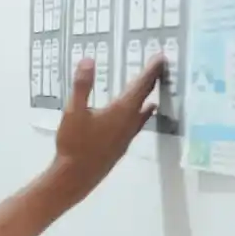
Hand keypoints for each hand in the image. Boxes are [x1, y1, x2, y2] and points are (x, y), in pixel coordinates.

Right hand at [51, 56, 163, 202]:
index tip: (161, 58)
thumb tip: (89, 60)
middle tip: (159, 70)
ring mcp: (127, 137)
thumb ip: (82, 86)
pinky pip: (136, 126)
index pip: (140, 86)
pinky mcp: (121, 147)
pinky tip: (136, 120)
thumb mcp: (73, 111)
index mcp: (121, 111)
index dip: (151, 71)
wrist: (76, 177)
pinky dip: (140, 117)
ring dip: (147, 102)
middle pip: (145, 99)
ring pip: (142, 116)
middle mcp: (129, 123)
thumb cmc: (74, 144)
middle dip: (151, 83)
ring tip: (154, 97)